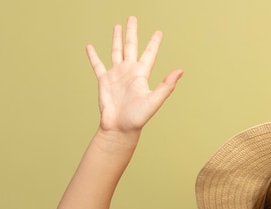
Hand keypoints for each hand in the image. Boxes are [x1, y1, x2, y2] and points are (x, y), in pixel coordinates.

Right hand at [86, 16, 182, 134]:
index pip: (149, 54)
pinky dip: (93, 56)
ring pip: (115, 51)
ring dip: (116, 39)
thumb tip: (180, 71)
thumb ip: (166, 86)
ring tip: (117, 26)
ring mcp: (116, 75)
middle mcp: (129, 72)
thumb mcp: (154, 100)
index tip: (159, 32)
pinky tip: (90, 47)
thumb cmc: (138, 117)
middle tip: (132, 18)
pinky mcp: (104, 81)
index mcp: (142, 74)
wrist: (120, 128)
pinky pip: (97, 65)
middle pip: (131, 46)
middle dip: (132, 32)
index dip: (154, 42)